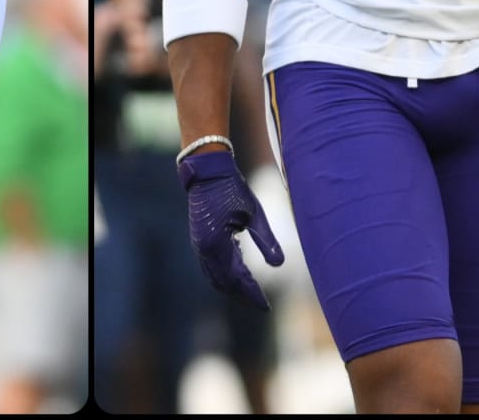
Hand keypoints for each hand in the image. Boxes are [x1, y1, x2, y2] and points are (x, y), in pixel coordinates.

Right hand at [178, 150, 283, 309]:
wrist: (207, 172)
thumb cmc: (232, 188)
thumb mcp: (254, 213)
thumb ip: (266, 240)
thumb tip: (279, 265)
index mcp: (217, 245)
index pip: (237, 279)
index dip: (252, 294)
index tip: (266, 306)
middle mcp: (205, 250)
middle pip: (224, 284)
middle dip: (243, 295)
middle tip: (261, 303)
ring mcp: (199, 247)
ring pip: (215, 277)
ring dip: (233, 287)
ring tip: (252, 292)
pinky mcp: (199, 241)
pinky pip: (211, 266)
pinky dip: (225, 274)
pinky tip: (240, 269)